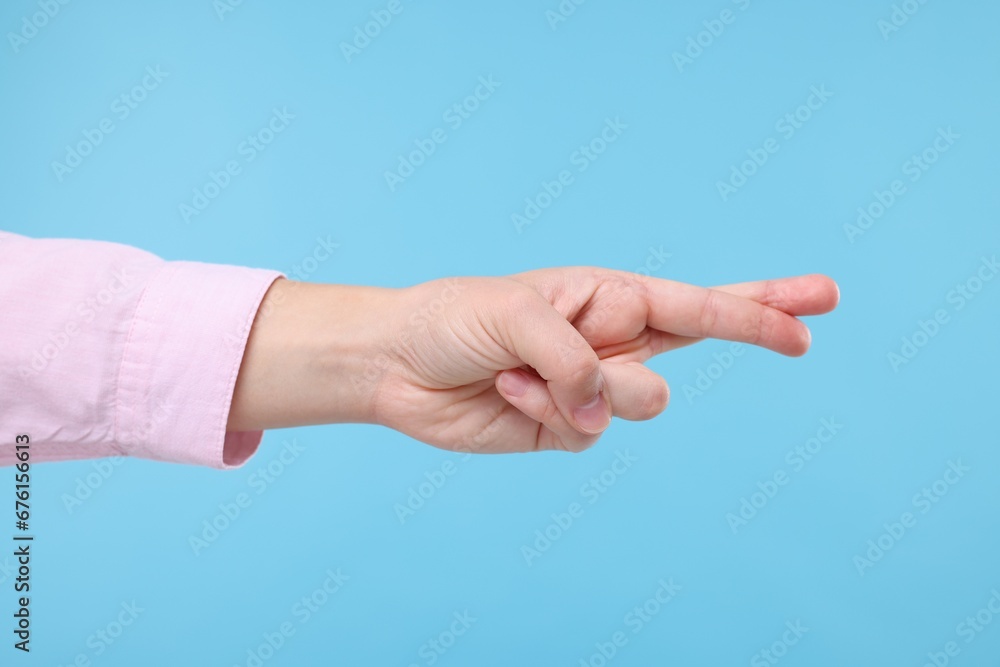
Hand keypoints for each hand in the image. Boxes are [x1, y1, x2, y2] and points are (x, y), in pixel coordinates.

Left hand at [367, 268, 838, 453]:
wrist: (399, 365)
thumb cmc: (454, 318)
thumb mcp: (514, 315)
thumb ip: (576, 357)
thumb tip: (611, 407)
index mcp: (606, 295)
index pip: (696, 300)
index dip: (757, 306)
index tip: (815, 307)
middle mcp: (610, 339)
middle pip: (704, 339)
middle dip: (757, 327)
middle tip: (809, 331)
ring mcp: (592, 386)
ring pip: (643, 400)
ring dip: (590, 389)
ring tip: (525, 373)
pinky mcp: (567, 427)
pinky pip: (589, 430)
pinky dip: (547, 411)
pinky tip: (507, 393)